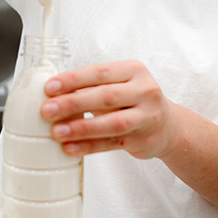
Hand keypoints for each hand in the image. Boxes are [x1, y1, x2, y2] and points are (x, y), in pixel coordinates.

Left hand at [40, 60, 177, 159]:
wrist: (169, 125)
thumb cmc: (135, 100)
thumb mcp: (120, 84)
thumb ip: (93, 85)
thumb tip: (54, 92)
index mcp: (134, 70)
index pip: (100, 72)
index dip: (73, 80)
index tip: (50, 87)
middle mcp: (145, 91)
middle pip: (105, 96)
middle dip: (72, 103)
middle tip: (47, 110)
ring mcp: (147, 117)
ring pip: (111, 123)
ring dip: (80, 128)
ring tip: (57, 131)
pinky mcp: (144, 140)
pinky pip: (112, 144)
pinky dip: (88, 146)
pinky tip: (70, 147)